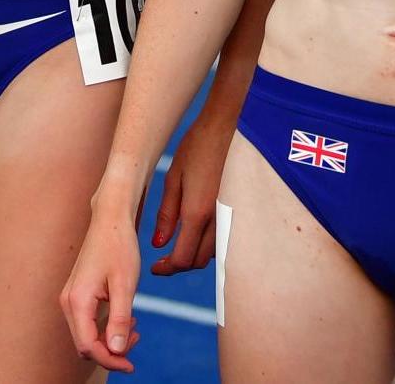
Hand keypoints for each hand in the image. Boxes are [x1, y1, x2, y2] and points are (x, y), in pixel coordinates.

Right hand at [60, 203, 142, 372]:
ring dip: (110, 339)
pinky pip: (88, 322)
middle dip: (111, 351)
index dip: (110, 360)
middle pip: (85, 344)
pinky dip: (107, 327)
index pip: (88, 346)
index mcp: (77, 301)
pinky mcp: (78, 294)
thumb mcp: (125, 284)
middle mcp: (69, 301)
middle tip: (138, 340)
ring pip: (87, 335)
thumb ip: (119, 320)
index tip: (131, 364)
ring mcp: (71, 298)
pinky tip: (127, 319)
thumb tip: (116, 351)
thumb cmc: (119, 247)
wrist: (111, 219)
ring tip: (136, 329)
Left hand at [150, 111, 231, 274]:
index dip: (167, 268)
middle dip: (179, 264)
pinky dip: (208, 243)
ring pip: (212, 253)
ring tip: (178, 244)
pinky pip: (224, 239)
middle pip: (198, 261)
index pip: (182, 259)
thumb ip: (167, 214)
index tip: (154, 267)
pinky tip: (197, 230)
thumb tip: (159, 244)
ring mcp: (232, 216)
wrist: (228, 125)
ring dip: (195, 255)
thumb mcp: (174, 177)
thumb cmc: (197, 146)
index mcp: (197, 213)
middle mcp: (218, 220)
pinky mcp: (240, 210)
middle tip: (163, 258)